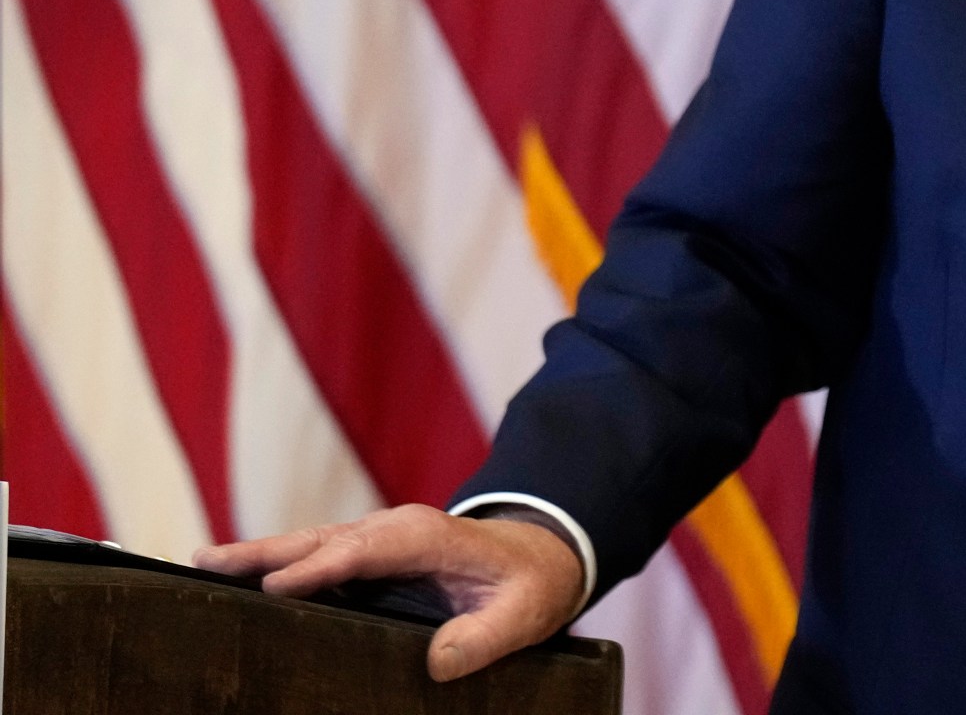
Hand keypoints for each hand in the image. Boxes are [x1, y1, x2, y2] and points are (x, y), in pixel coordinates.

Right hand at [196, 504, 585, 680]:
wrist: (536, 557)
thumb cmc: (527, 585)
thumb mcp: (521, 615)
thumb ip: (485, 638)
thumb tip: (439, 662)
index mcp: (424, 537)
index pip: (362, 552)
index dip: (318, 569)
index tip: (272, 587)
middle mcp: (390, 530)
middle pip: (318, 540)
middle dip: (263, 552)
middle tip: (204, 562)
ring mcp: (374, 540)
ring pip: (308, 545)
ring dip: (257, 555)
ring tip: (202, 565)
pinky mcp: (365, 555)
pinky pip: (314, 557)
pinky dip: (275, 565)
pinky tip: (239, 581)